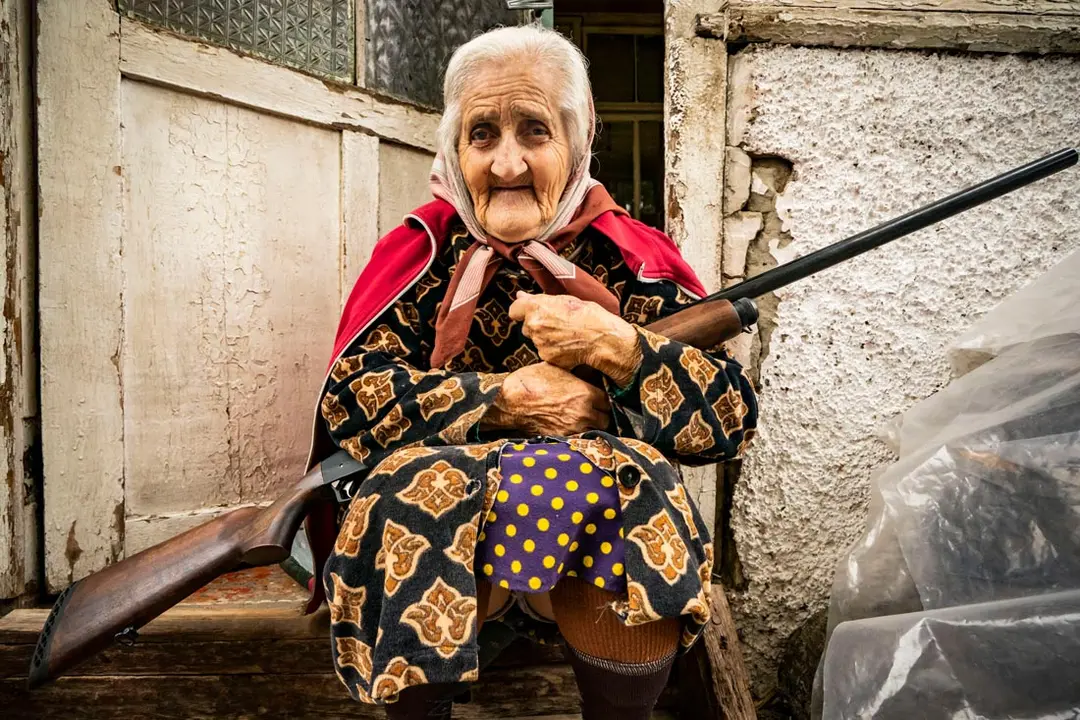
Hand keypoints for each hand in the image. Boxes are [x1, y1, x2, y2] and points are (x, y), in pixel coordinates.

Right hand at [481, 362, 611, 435]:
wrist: (511, 400)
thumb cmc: (532, 380)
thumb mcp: (558, 368)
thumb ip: (578, 372)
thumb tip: (591, 369)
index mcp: (587, 394)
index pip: (608, 401)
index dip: (604, 399)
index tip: (599, 398)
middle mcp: (584, 413)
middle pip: (605, 419)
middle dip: (601, 415)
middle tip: (594, 410)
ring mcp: (573, 428)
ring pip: (594, 431)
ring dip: (591, 426)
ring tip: (583, 419)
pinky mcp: (562, 437)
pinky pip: (579, 438)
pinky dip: (579, 434)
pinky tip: (572, 426)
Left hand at [508, 292, 641, 384]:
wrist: (603, 339)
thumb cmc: (589, 316)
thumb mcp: (566, 300)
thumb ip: (540, 299)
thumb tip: (521, 297)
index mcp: (535, 307)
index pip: (514, 310)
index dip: (522, 311)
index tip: (530, 312)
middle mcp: (533, 326)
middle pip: (526, 326)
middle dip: (537, 325)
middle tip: (558, 323)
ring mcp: (539, 344)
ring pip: (536, 340)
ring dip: (546, 338)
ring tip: (567, 335)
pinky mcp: (547, 357)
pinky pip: (546, 352)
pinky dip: (554, 351)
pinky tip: (568, 346)